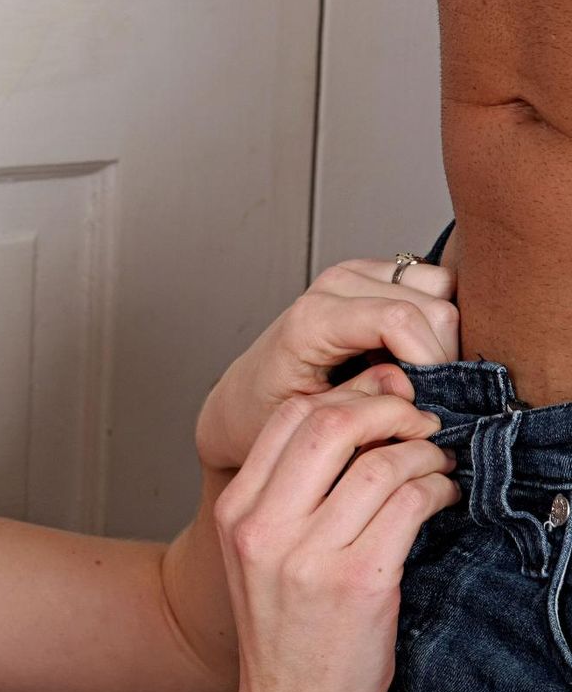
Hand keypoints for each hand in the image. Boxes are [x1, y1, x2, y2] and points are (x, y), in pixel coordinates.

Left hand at [196, 258, 456, 472]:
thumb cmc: (273, 410)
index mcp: (312, 320)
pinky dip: (436, 320)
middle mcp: (335, 284)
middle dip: (442, 356)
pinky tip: (411, 352)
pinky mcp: (373, 272)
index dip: (431, 361)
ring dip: (442, 336)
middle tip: (427, 396)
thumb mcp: (315, 419)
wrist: (249, 392)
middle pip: (431, 307)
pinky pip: (434, 284)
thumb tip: (418, 387)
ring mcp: (356, 272)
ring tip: (417, 373)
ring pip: (441, 289)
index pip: (398, 319)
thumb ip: (366, 399)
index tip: (433, 401)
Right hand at [213, 388, 458, 691]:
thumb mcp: (261, 552)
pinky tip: (441, 496)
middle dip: (386, 410)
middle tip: (417, 422)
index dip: (345, 396)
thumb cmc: (285, 631)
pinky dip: (437, 487)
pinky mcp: (359, 581)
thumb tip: (357, 410)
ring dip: (423, 452)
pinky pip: (408, 503)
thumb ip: (291, 488)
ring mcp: (308, 555)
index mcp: (235, 511)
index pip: (287, 416)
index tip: (380, 406)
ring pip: (378, 462)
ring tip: (436, 463)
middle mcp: (262, 527)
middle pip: (329, 423)